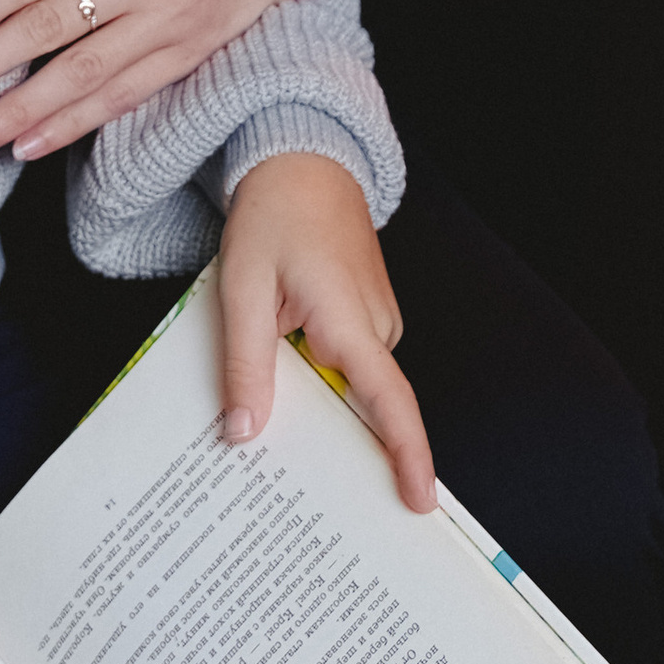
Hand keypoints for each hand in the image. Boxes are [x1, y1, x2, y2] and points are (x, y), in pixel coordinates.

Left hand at [216, 156, 434, 513]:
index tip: (420, 502)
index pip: (391, 402)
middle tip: (289, 491)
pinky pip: (344, 364)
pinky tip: (279, 384)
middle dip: (332, 448)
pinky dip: (315, 379)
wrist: (300, 161)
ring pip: (348, 386)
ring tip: (265, 427)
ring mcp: (375, 321)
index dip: (409, 455)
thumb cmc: (273, 215)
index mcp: (352, 321)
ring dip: (315, 407)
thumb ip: (244, 363)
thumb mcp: (243, 289)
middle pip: (362, 407)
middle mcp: (376, 326)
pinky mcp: (364, 316)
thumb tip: (243, 431)